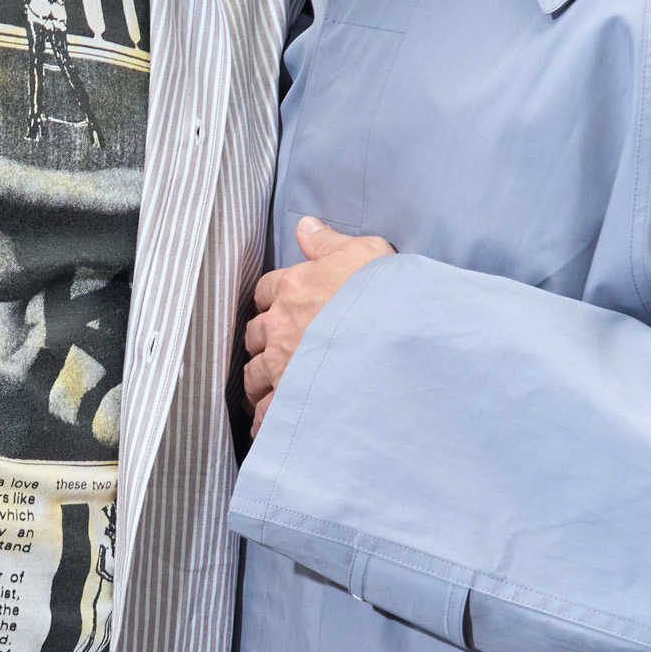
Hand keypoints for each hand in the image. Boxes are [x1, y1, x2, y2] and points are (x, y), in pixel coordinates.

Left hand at [243, 216, 393, 433]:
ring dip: (258, 382)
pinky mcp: (291, 399)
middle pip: (254, 335)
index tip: (278, 308)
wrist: (397, 338)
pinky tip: (270, 425)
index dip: (272, 300)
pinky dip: (266, 419)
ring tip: (266, 389)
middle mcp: (281, 326)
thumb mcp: (363, 253)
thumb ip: (329, 242)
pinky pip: (267, 413)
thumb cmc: (385, 296)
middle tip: (271, 350)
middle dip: (261, 342)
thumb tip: (305, 226)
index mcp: (294, 287)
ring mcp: (283, 365)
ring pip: (253, 375)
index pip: (265, 290)